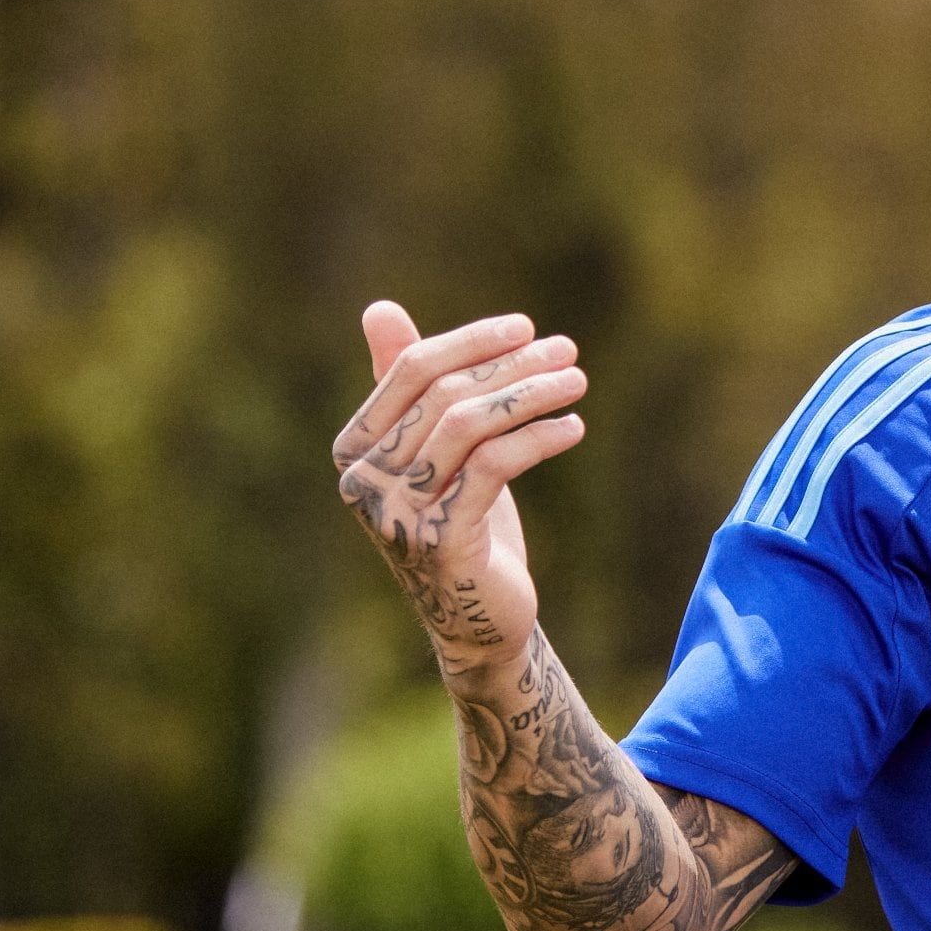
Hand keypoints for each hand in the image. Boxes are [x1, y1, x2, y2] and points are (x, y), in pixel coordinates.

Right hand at [333, 301, 587, 671]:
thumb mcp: (436, 450)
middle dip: (511, 364)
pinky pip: (493, 466)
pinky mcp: (441, 542)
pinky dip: (538, 438)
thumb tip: (378, 310)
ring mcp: (398, 515)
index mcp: (353, 450)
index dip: (471, 342)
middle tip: (566, 350)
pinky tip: (574, 427)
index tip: (527, 328)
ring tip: (577, 382)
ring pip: (469, 426)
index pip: (411, 371)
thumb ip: (409, 386)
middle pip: (444, 395)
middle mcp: (363, 482)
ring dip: (531, 394)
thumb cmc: (458, 521)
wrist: (478, 620)